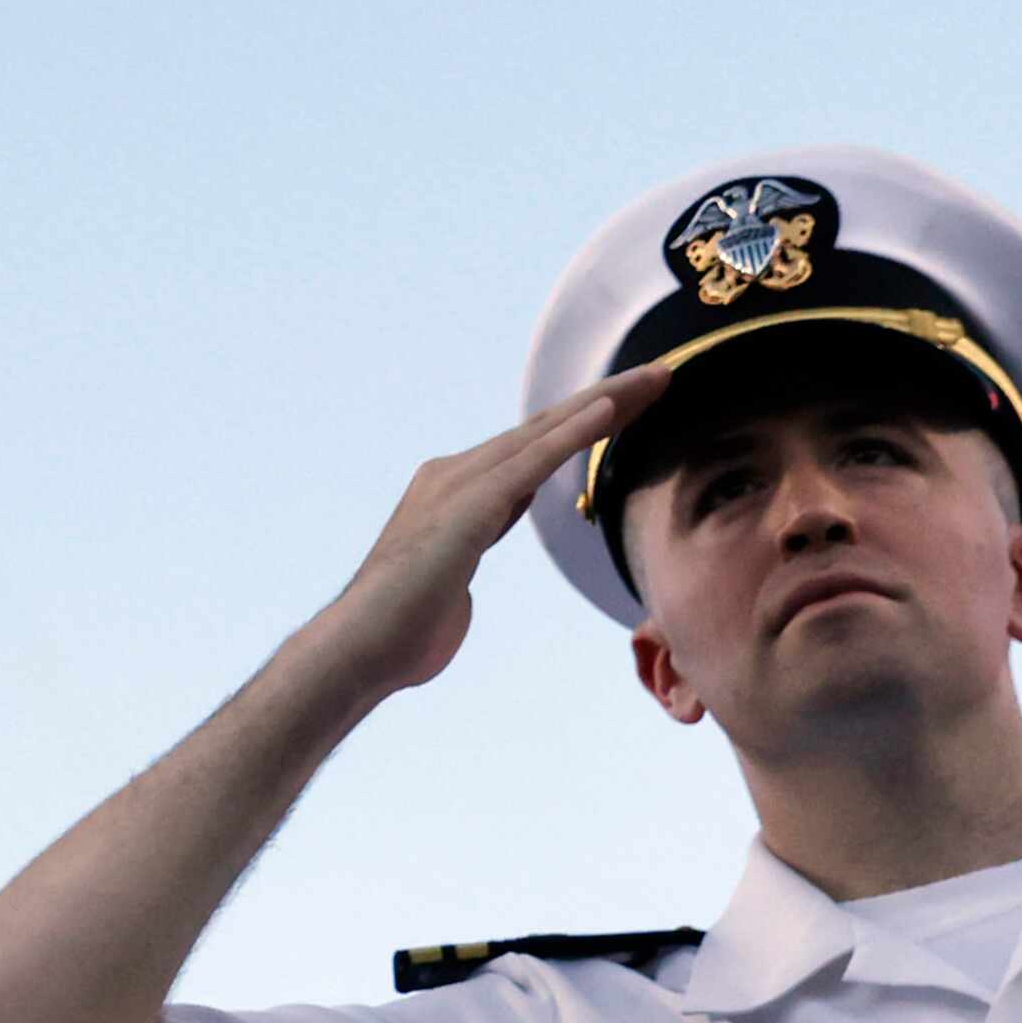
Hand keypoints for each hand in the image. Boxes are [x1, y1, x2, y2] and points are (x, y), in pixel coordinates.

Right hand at [303, 364, 665, 695]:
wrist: (360, 647)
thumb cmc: (400, 629)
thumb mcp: (448, 580)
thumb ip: (468, 548)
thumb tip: (474, 554)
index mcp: (452, 491)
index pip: (530, 450)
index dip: (583, 425)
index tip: (632, 407)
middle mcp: (454, 475)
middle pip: (543, 429)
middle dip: (605, 401)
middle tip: (661, 375)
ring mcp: (459, 486)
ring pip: (543, 433)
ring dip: (604, 404)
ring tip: (654, 379)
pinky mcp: (468, 507)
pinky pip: (531, 461)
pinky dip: (573, 434)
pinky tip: (610, 410)